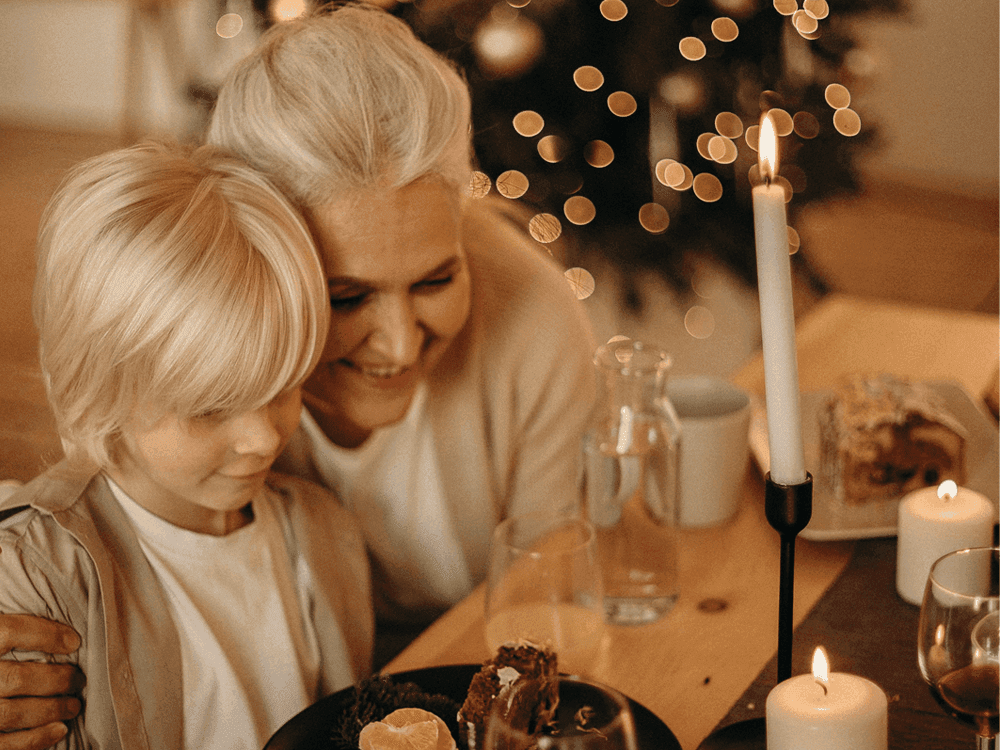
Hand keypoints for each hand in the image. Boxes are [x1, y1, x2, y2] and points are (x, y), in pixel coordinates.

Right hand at [0, 615, 84, 749]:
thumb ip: (16, 632)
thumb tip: (64, 632)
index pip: (8, 632)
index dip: (45, 635)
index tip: (74, 642)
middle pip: (17, 678)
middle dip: (57, 680)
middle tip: (80, 680)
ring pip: (12, 712)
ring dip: (52, 710)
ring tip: (74, 706)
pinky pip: (5, 745)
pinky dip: (36, 739)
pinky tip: (60, 729)